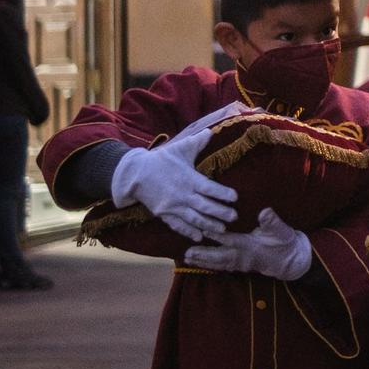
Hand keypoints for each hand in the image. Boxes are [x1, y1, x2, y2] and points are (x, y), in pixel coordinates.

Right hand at [109, 102, 251, 240]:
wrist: (134, 173)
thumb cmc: (160, 160)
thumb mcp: (179, 149)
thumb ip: (197, 142)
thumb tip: (210, 131)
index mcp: (189, 178)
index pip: (210, 188)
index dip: (223, 194)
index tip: (235, 198)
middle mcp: (183, 194)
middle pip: (205, 206)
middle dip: (221, 213)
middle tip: (235, 218)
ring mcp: (173, 206)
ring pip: (194, 219)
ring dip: (209, 225)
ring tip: (222, 230)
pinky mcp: (164, 214)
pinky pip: (178, 225)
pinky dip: (188, 232)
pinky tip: (199, 237)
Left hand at [182, 208, 312, 280]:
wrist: (291, 260)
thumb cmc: (286, 243)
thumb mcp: (282, 230)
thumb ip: (273, 222)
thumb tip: (265, 212)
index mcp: (252, 245)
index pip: (232, 240)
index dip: (217, 236)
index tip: (203, 231)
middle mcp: (243, 257)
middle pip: (220, 257)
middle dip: (203, 255)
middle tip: (187, 253)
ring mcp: (241, 264)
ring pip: (218, 264)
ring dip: (203, 262)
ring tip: (187, 258)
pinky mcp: (240, 266)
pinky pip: (222, 267)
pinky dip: (209, 265)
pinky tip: (199, 263)